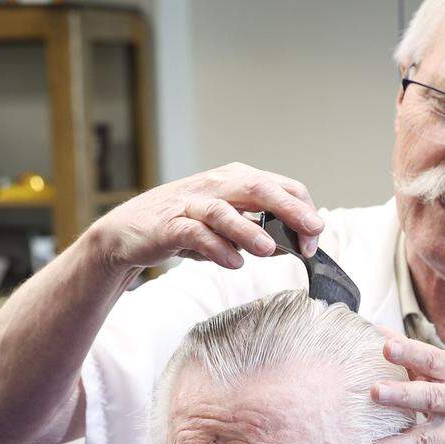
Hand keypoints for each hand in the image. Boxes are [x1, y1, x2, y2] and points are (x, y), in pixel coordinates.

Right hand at [91, 162, 323, 272]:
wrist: (130, 232)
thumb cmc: (187, 226)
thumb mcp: (229, 226)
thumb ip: (261, 231)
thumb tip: (296, 244)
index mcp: (236, 180)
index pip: (280, 186)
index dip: (302, 211)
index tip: (313, 240)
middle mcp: (216, 185)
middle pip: (257, 188)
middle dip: (288, 208)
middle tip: (311, 230)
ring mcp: (191, 203)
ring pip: (223, 210)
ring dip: (249, 229)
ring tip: (269, 250)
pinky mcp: (169, 225)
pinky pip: (195, 234)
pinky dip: (216, 248)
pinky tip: (233, 263)